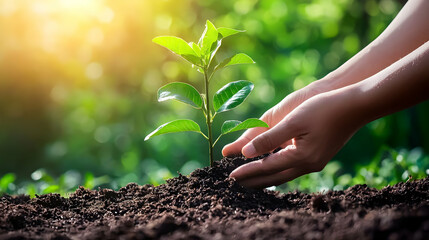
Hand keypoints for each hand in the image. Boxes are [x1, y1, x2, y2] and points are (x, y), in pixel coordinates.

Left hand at [227, 87, 364, 188]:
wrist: (355, 106)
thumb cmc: (323, 109)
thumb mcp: (293, 121)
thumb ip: (268, 138)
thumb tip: (245, 152)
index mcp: (301, 157)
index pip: (266, 168)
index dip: (247, 171)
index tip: (230, 176)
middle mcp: (308, 165)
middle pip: (274, 177)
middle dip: (253, 181)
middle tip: (234, 185)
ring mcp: (315, 163)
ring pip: (283, 175)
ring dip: (264, 178)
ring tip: (248, 181)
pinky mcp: (318, 157)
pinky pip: (291, 169)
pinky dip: (277, 171)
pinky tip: (271, 169)